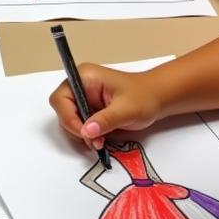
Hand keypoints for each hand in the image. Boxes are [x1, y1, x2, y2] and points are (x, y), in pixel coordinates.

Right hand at [49, 64, 164, 148]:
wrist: (158, 98)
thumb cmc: (144, 96)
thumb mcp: (127, 110)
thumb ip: (105, 120)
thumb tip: (86, 132)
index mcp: (84, 77)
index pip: (60, 99)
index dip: (68, 117)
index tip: (85, 133)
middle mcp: (79, 86)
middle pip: (62, 111)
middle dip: (77, 128)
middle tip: (95, 141)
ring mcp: (83, 97)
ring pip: (69, 120)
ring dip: (83, 133)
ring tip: (101, 141)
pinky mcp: (88, 108)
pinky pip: (80, 124)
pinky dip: (88, 134)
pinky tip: (101, 138)